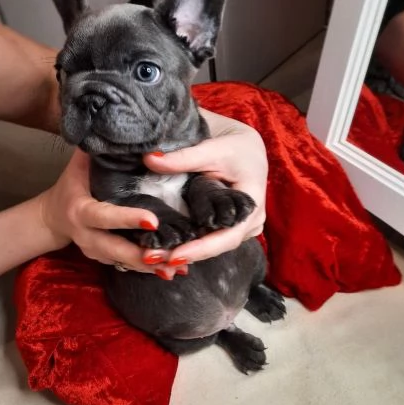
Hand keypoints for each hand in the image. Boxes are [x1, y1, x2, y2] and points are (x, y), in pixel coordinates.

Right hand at [40, 149, 180, 275]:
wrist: (53, 218)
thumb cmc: (71, 186)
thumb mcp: (77, 167)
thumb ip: (96, 152)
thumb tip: (112, 126)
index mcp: (82, 211)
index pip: (105, 216)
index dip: (127, 219)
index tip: (153, 220)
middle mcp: (88, 237)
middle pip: (117, 250)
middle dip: (143, 255)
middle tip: (170, 255)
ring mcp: (97, 252)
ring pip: (125, 263)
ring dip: (152, 267)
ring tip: (179, 268)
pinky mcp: (107, 261)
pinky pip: (129, 267)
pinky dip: (150, 270)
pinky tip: (174, 271)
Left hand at [143, 107, 267, 263]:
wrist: (245, 147)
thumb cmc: (234, 146)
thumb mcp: (210, 149)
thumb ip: (182, 157)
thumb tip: (150, 160)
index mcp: (253, 204)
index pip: (228, 235)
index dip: (201, 249)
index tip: (173, 256)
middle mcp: (251, 221)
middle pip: (218, 246)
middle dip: (186, 255)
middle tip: (152, 259)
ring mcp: (242, 227)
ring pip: (213, 246)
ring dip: (185, 252)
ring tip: (153, 257)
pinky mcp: (230, 226)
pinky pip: (210, 239)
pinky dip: (189, 244)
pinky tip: (164, 249)